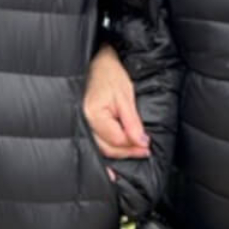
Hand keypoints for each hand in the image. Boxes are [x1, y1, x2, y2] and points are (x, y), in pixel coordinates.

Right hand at [84, 44, 150, 158]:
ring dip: (117, 154)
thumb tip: (142, 143)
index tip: (147, 146)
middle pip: (107, 148)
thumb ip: (132, 122)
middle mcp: (84, 121)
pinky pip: (94, 142)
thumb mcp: (126, 96)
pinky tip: (110, 167)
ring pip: (100, 148)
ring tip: (134, 154)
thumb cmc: (110, 73)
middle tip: (145, 152)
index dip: (133, 145)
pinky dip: (104, 152)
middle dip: (127, 152)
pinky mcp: (84, 122)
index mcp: (94, 114)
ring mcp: (81, 123)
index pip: (116, 139)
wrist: (97, 61)